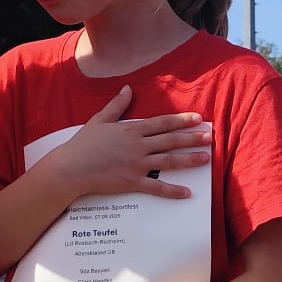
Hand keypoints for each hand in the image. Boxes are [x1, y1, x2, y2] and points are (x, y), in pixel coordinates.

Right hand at [42, 85, 211, 199]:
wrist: (71, 167)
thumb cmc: (83, 144)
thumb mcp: (100, 120)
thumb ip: (117, 105)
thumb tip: (127, 88)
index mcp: (131, 130)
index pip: (162, 123)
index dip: (181, 120)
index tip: (198, 118)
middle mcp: (138, 146)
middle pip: (170, 141)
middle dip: (191, 138)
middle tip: (209, 137)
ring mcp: (136, 165)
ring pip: (168, 162)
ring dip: (189, 160)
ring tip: (206, 159)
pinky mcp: (132, 182)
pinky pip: (156, 187)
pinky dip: (172, 191)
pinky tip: (187, 192)